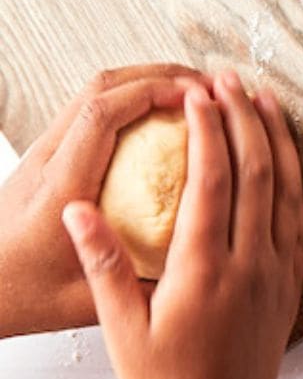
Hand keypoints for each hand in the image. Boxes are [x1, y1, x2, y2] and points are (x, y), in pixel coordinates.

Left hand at [0, 65, 205, 338]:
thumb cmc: (19, 296)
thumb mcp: (82, 303)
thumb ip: (136, 288)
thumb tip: (196, 270)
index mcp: (60, 188)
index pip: (102, 116)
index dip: (154, 92)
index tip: (197, 96)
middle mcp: (49, 159)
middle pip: (101, 88)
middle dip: (159, 75)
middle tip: (208, 86)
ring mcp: (44, 152)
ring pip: (93, 91)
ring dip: (144, 81)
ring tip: (190, 94)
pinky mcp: (46, 156)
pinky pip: (90, 110)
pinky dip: (129, 100)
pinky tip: (158, 119)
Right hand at [62, 73, 302, 378]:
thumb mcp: (121, 331)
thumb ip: (103, 266)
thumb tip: (78, 210)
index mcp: (205, 272)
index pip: (212, 181)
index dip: (208, 130)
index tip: (197, 94)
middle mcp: (250, 265)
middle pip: (256, 172)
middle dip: (243, 117)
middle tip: (229, 77)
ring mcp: (277, 274)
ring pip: (287, 188)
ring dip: (276, 137)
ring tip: (262, 97)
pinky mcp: (291, 285)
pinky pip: (298, 217)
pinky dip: (295, 175)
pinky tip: (287, 154)